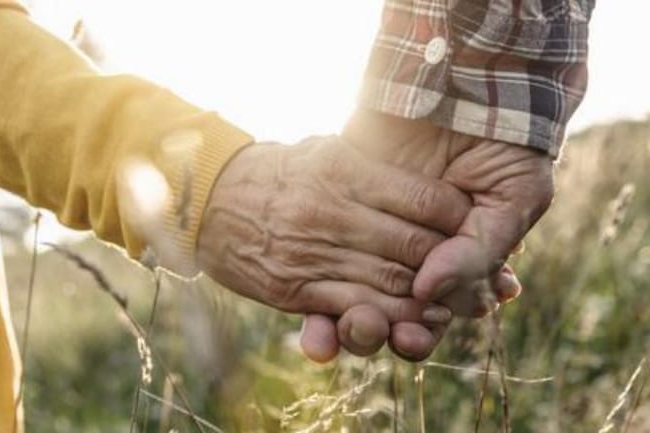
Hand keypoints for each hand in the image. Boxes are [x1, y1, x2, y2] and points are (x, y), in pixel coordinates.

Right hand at [197, 135, 467, 336]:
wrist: (209, 199)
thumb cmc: (275, 171)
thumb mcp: (322, 149)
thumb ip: (369, 158)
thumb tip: (421, 165)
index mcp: (343, 170)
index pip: (425, 199)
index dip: (458, 217)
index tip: (471, 221)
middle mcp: (331, 211)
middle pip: (415, 246)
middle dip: (452, 263)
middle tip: (475, 269)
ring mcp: (313, 252)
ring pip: (391, 284)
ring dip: (429, 299)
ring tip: (452, 300)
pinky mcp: (296, 287)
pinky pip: (354, 308)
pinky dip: (390, 318)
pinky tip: (412, 319)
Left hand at [301, 112, 549, 360]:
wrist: (470, 83)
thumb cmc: (504, 145)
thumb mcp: (513, 199)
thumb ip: (479, 250)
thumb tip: (429, 290)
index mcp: (450, 263)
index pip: (431, 314)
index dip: (421, 332)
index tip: (414, 337)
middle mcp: (409, 256)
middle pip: (389, 313)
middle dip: (385, 332)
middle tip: (389, 334)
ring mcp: (373, 233)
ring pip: (353, 296)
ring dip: (353, 321)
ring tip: (355, 323)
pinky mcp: (345, 204)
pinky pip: (323, 258)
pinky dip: (316, 295)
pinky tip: (316, 318)